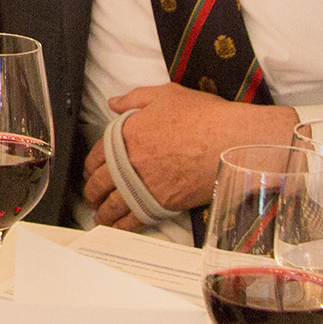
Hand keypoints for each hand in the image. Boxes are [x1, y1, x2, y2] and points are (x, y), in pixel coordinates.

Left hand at [78, 82, 299, 230]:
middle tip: (92, 197)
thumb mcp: (166, 95)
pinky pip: (137, 218)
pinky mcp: (165, 202)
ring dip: (104, 212)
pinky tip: (119, 228)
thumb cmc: (203, 114)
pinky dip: (124, 226)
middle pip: (102, 182)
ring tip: (100, 217)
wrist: (231, 139)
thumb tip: (114, 103)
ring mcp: (147, 184)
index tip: (91, 173)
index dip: (91, 166)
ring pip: (115, 204)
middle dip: (93, 191)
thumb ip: (135, 98)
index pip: (97, 155)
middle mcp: (132, 161)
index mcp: (128, 134)